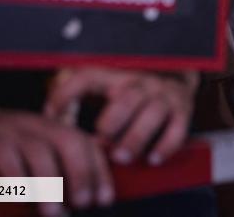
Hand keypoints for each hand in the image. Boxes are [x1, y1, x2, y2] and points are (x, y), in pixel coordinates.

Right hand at [0, 100, 111, 214]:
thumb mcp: (27, 146)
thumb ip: (51, 162)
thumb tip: (75, 197)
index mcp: (51, 126)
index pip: (86, 143)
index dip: (99, 170)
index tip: (105, 199)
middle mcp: (35, 124)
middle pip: (69, 142)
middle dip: (82, 174)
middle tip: (86, 204)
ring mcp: (9, 129)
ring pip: (39, 151)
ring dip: (50, 184)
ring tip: (55, 213)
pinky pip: (4, 156)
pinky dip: (15, 177)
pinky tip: (20, 197)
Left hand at [45, 68, 197, 166]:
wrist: (177, 73)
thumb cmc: (131, 87)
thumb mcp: (105, 83)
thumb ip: (76, 94)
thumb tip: (49, 114)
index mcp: (117, 75)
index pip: (89, 77)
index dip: (67, 93)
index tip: (51, 114)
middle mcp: (141, 83)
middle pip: (128, 97)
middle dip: (114, 120)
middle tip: (100, 140)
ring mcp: (164, 96)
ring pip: (153, 112)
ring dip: (136, 136)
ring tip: (121, 157)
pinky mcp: (183, 109)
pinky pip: (178, 127)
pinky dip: (167, 144)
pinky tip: (153, 159)